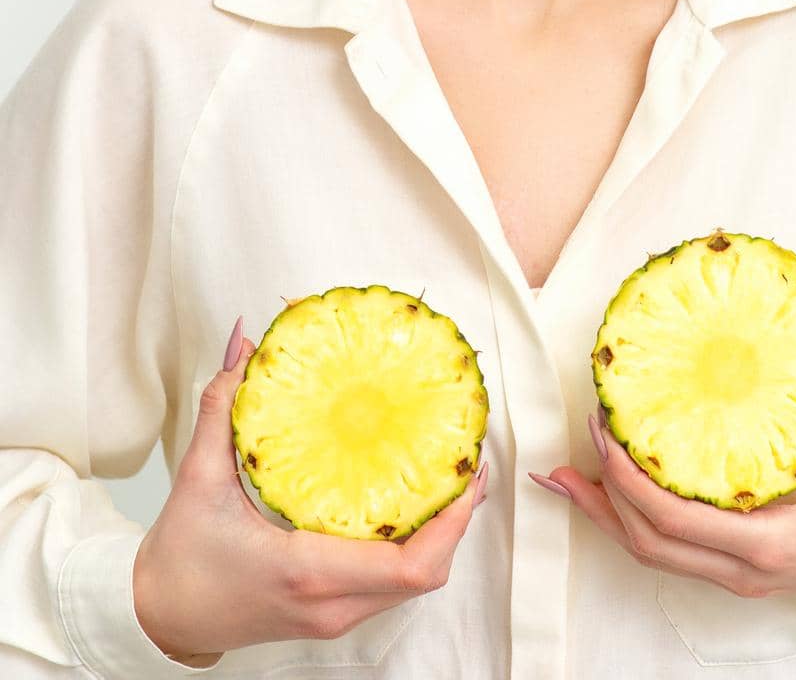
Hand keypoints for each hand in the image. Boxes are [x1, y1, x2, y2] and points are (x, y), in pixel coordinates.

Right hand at [133, 321, 487, 665]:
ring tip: (449, 473)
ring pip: (412, 583)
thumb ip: (222, 408)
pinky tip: (413, 502)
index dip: (452, 521)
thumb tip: (243, 345)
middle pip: (426, 574)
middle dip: (458, 520)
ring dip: (440, 533)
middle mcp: (330, 602)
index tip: (466, 471)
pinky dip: (414, 547)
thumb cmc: (179, 560)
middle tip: (467, 459)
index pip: (408, 564)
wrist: (159, 620)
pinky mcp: (330, 613)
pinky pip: (390, 585)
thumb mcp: (198, 478)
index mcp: (305, 570)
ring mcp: (333, 615)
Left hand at [533, 294, 795, 603]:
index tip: (604, 425)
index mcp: (770, 540)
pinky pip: (669, 552)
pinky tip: (604, 492)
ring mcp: (737, 577)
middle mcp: (743, 569)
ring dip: (604, 513)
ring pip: (650, 554)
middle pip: (645, 543)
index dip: (626, 476)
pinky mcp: (736, 572)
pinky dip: (630, 522)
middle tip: (580, 432)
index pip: (672, 519)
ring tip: (561, 473)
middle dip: (600, 492)